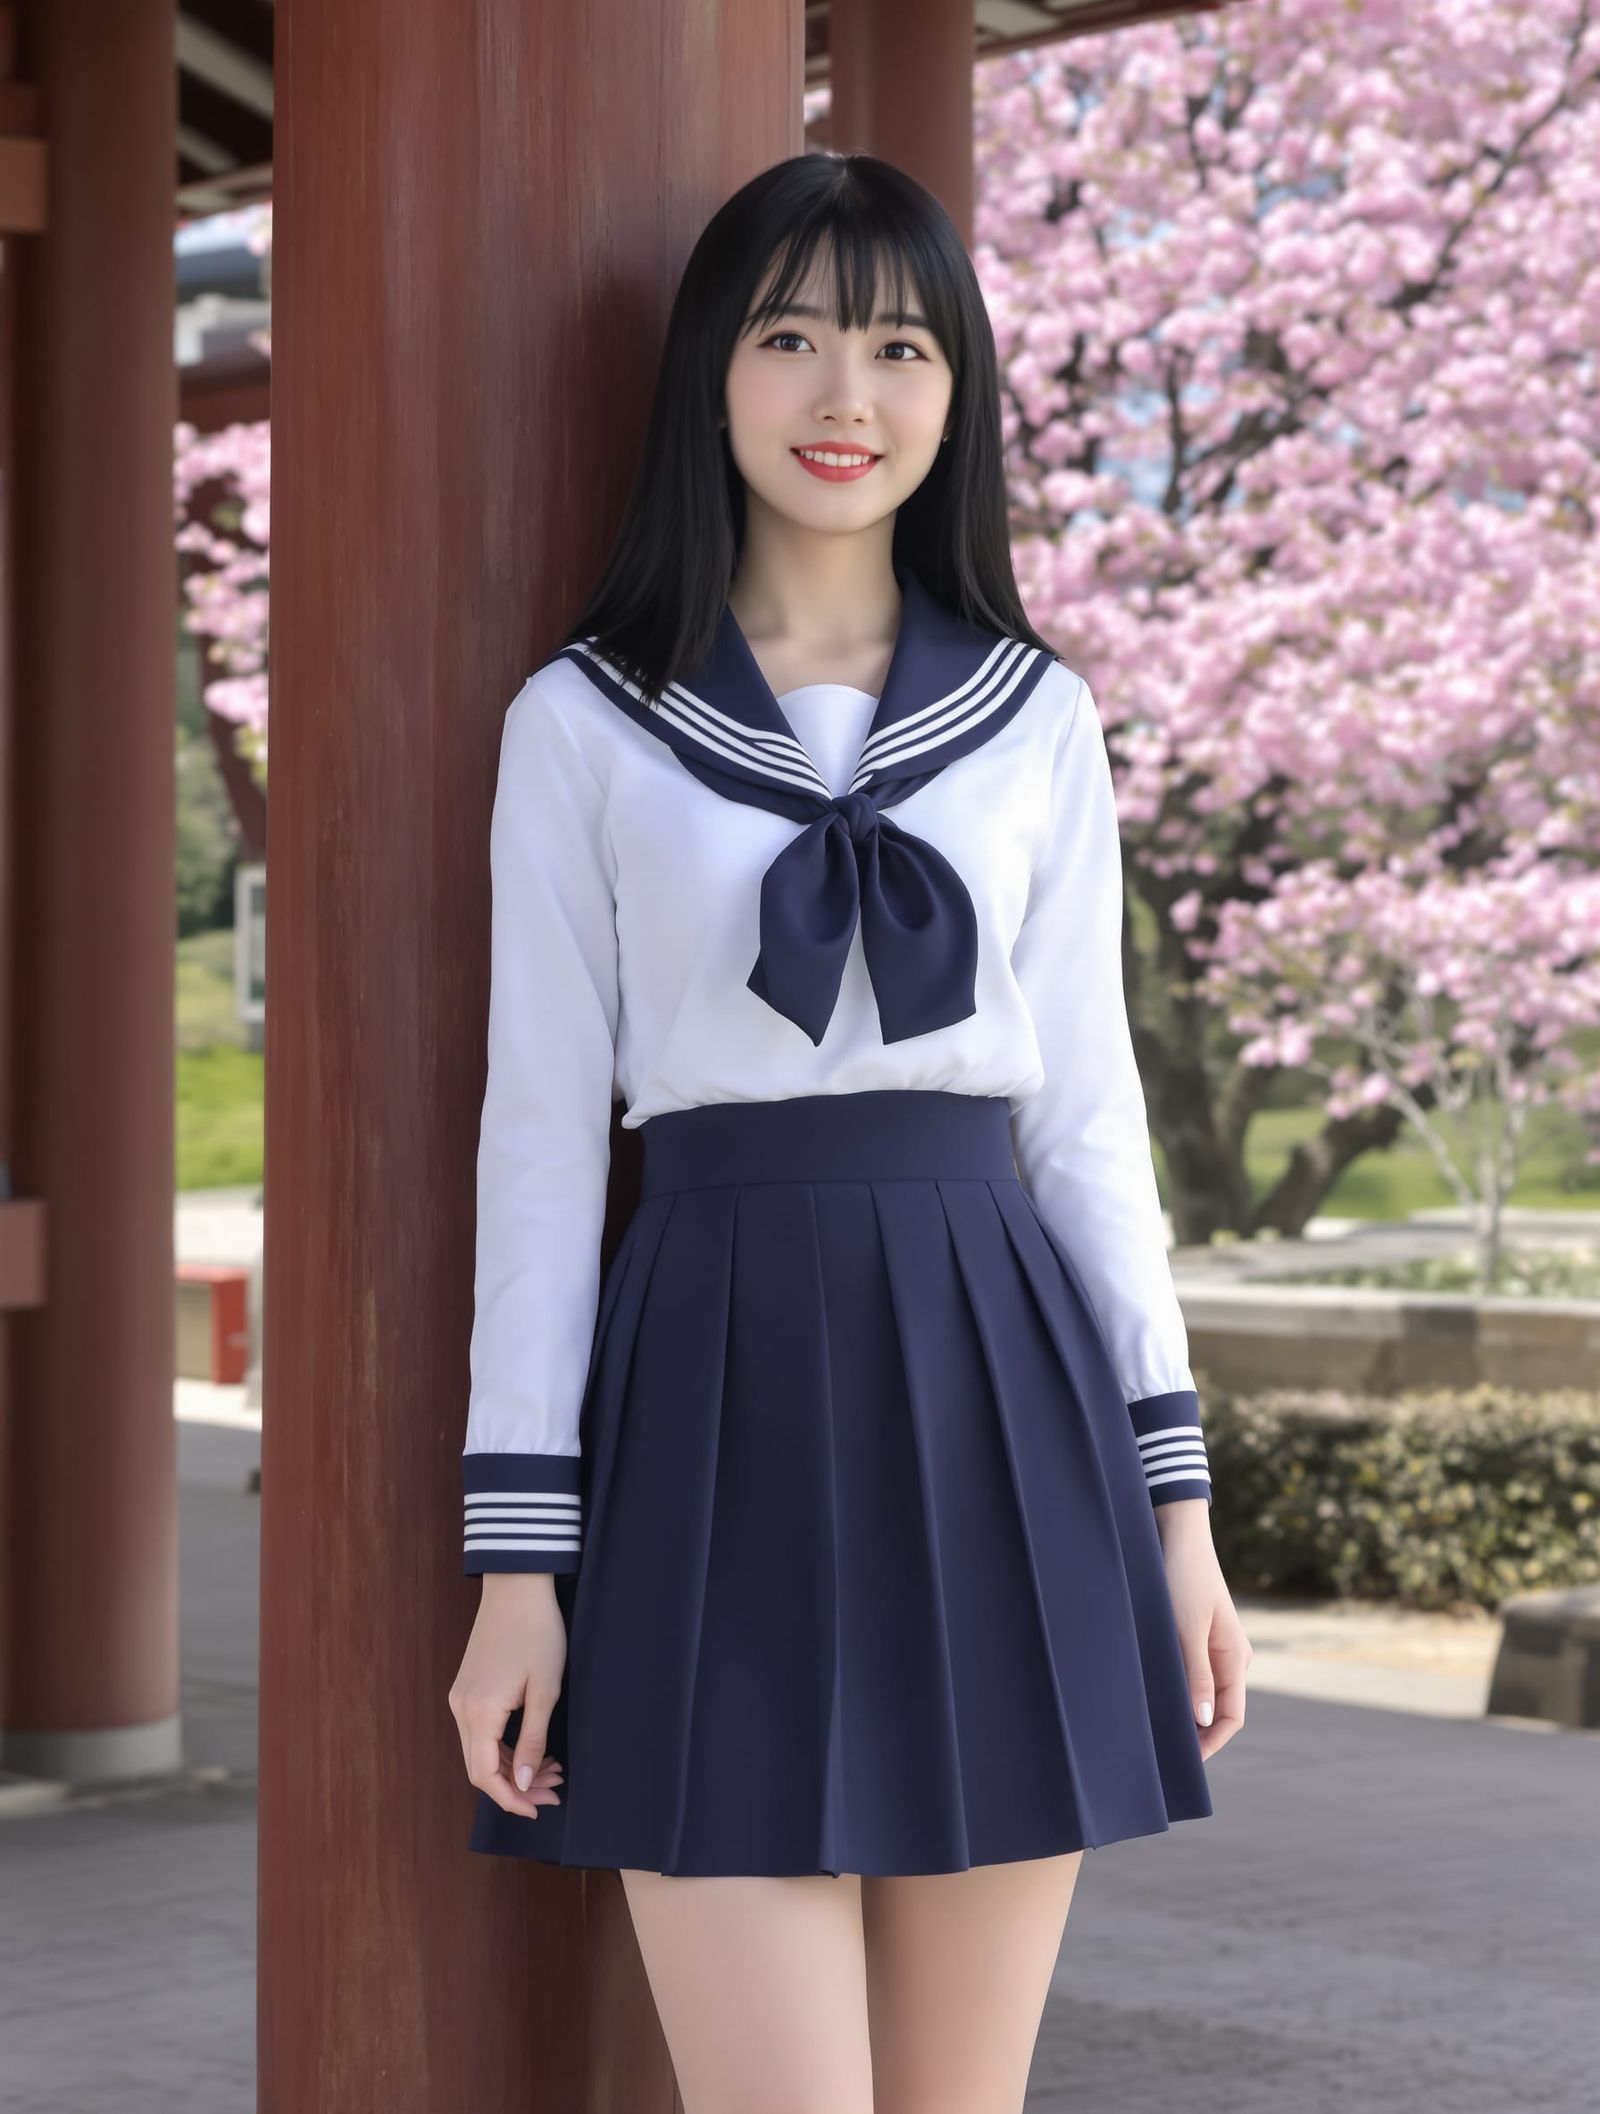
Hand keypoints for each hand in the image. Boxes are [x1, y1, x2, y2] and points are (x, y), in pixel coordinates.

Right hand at [448, 1573, 568, 1819]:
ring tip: (551, 1771)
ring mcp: (460, 1697)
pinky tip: (530, 1748)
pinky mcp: (466, 1688)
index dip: (510, 1799)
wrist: (516, 1587)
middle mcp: (461, 1708)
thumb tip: (520, 1783)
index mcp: (479, 1710)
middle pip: (479, 1767)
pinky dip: (502, 1747)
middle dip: (516, 1786)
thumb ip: (531, 1741)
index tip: (538, 1809)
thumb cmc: (537, 1634)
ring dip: (511, 1767)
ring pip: (479, 1750)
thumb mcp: (545, 1690)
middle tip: (553, 1790)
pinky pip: (478, 1731)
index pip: (484, 1775)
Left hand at [1155, 1502, 1251, 1760]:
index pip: (1232, 1717)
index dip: (1211, 1743)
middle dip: (1195, 1732)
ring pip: (1201, 1692)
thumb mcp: (1187, 1628)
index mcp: (1235, 1658)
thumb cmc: (1183, 1578)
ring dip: (1183, 1710)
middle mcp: (1228, 1656)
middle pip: (1217, 1708)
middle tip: (1161, 1750)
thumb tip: (1204, 1720)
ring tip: (1152, 1727)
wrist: (1177, 1533)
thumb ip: (1196, 1674)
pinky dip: (1176, 1688)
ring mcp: (1212, 1646)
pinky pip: (1190, 1672)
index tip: (1184, 1761)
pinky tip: (1151, 1694)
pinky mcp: (1194, 1634)